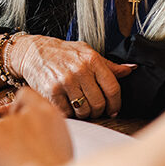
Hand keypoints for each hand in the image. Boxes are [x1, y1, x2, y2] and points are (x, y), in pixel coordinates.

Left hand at [0, 88, 72, 165]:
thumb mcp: (61, 149)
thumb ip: (46, 139)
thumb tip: (33, 148)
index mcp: (49, 114)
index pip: (26, 96)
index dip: (17, 109)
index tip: (16, 125)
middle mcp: (29, 113)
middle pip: (7, 123)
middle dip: (8, 142)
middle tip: (15, 163)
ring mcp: (9, 122)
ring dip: (0, 154)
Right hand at [5, 34, 135, 119]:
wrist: (33, 52)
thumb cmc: (62, 53)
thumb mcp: (87, 52)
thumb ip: (108, 64)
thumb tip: (131, 69)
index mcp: (92, 60)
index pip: (113, 88)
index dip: (116, 103)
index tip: (114, 110)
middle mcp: (80, 70)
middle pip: (99, 103)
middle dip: (99, 111)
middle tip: (94, 109)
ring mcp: (65, 81)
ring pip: (84, 110)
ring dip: (84, 113)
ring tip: (80, 106)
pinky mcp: (52, 92)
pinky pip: (68, 112)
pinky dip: (69, 113)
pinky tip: (67, 105)